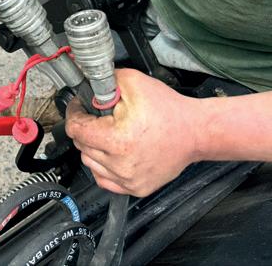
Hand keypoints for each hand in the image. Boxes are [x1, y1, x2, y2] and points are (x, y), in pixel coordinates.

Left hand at [65, 69, 199, 196]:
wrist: (195, 132)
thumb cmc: (168, 109)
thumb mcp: (133, 82)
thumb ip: (103, 82)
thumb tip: (84, 85)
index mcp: (118, 140)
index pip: (75, 130)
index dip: (75, 113)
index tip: (80, 107)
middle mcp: (121, 164)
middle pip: (81, 145)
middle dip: (87, 128)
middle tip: (101, 118)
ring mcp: (128, 180)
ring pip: (89, 162)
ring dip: (93, 147)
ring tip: (110, 134)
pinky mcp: (136, 188)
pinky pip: (103, 178)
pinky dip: (103, 165)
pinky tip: (114, 152)